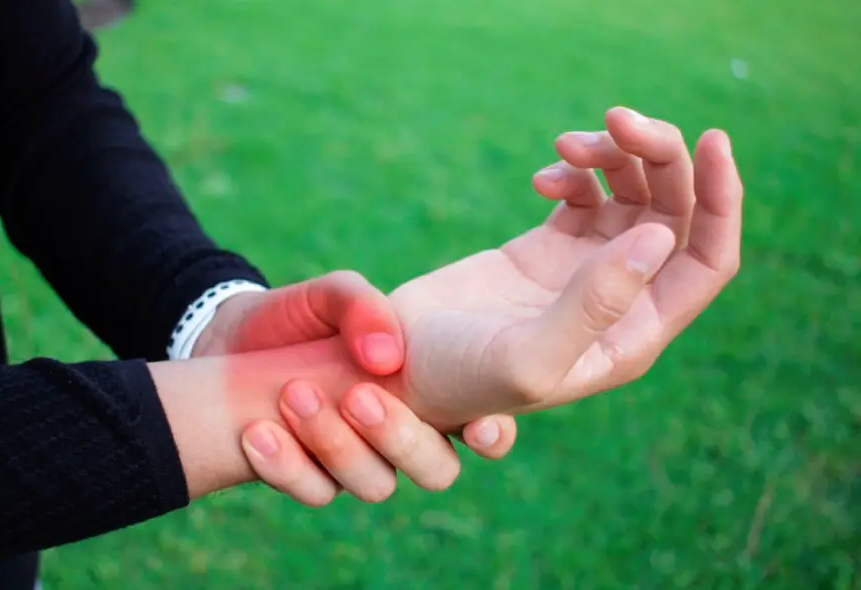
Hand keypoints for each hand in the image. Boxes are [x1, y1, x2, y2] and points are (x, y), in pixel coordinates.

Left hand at [191, 271, 516, 503]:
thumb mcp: (331, 295)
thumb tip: (388, 357)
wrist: (231, 340)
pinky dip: (287, 467)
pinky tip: (258, 433)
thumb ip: (362, 308)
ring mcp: (358, 462)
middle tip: (357, 396)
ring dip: (337, 446)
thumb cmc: (300, 317)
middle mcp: (403, 435)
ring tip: (293, 396)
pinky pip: (315, 492)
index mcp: (428, 390)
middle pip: (436, 469)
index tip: (479, 425)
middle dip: (401, 438)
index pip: (483, 425)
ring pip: (376, 485)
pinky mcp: (311, 476)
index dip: (492, 433)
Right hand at [388, 107, 741, 428]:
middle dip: (658, 157)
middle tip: (615, 119)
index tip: (710, 139)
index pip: (706, 262)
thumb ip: (596, 303)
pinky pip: (586, 192)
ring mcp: (585, 270)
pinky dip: (573, 171)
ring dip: (614, 155)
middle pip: (673, 212)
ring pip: (633, 193)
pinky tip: (541, 178)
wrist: (397, 366)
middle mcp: (620, 299)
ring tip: (569, 144)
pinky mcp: (548, 246)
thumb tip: (661, 238)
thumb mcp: (528, 357)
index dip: (721, 201)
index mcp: (632, 333)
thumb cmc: (460, 380)